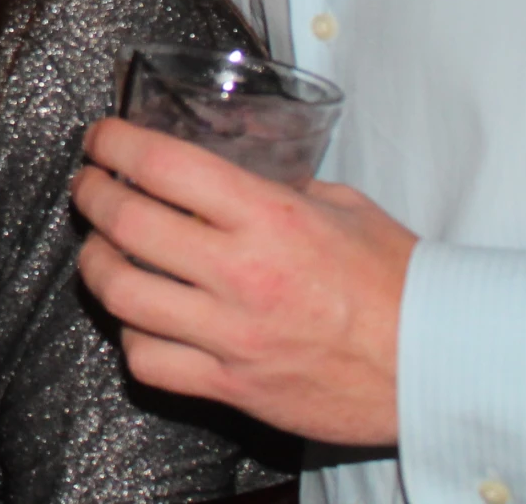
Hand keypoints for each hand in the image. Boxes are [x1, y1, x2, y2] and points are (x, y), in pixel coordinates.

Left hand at [72, 116, 415, 446]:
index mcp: (269, 217)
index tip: (101, 139)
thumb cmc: (398, 282)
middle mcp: (241, 273)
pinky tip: (138, 319)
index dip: (116, 145)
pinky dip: (131, 336)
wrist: (436, 363)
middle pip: (126, 224)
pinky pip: (149, 360)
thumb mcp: (343, 205)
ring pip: (121, 295)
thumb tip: (234, 163)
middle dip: (92, 196)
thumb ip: (280, 186)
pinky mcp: (231, 386)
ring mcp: (231, 334)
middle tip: (89, 186)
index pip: (164, 166)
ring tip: (98, 249)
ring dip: (96, 264)